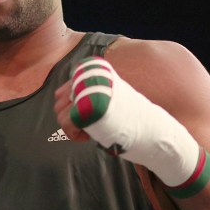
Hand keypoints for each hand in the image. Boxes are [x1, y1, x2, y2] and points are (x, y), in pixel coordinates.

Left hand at [57, 56, 199, 188]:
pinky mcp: (89, 108)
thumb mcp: (108, 95)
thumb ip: (86, 91)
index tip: (85, 118)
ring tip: (90, 131)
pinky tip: (87, 137)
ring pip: (60, 112)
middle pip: (58, 101)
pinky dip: (73, 133)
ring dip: (71, 126)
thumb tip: (60, 98)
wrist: (151, 129)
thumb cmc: (129, 116)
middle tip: (87, 127)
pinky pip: (66, 121)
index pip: (63, 91)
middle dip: (68, 118)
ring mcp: (88, 92)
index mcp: (94, 72)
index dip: (69, 108)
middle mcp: (90, 78)